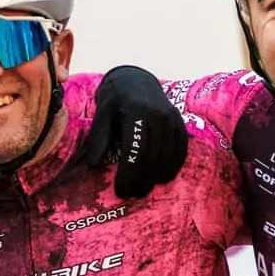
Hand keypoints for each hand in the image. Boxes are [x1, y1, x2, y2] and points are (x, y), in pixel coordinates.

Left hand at [81, 66, 187, 198]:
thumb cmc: (115, 101)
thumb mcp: (102, 114)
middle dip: (141, 180)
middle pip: (152, 157)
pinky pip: (181, 150)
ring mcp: (173, 120)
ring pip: (167, 157)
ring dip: (156, 178)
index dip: (128, 174)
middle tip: (130, 194)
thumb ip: (99, 139)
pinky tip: (162, 178)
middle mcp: (159, 116)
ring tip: (143, 190)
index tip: (120, 191)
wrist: (135, 81)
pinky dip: (172, 167)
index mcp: (137, 112)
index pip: (135, 151)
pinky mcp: (181, 124)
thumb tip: (93, 165)